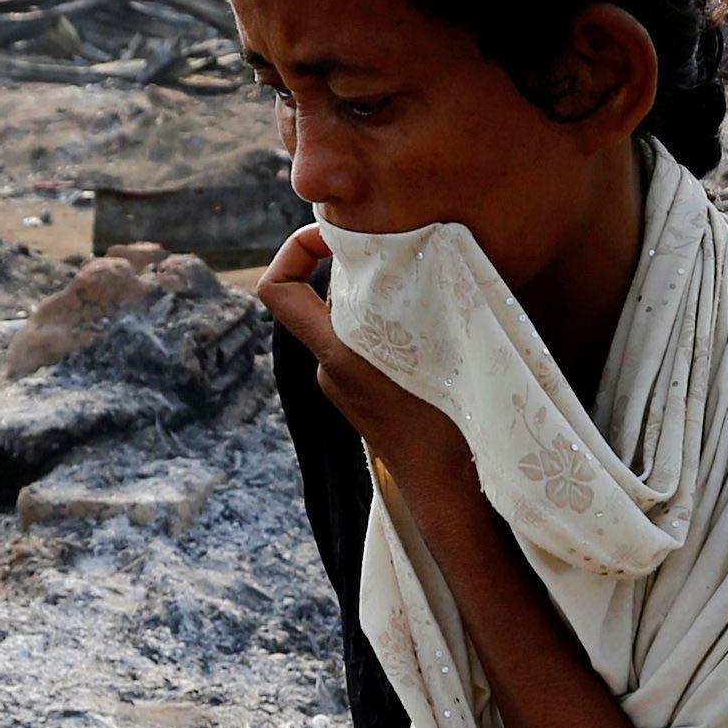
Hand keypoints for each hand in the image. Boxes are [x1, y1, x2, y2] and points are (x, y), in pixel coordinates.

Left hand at [256, 226, 475, 495]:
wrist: (450, 492)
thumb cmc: (450, 424)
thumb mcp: (438, 347)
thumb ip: (420, 298)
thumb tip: (426, 249)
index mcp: (336, 353)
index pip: (276, 290)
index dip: (293, 251)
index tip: (335, 236)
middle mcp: (330, 369)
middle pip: (324, 299)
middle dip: (358, 272)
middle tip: (404, 254)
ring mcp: (345, 389)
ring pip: (351, 324)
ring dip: (382, 304)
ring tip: (428, 295)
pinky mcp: (366, 402)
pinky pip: (367, 350)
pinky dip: (391, 332)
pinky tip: (434, 335)